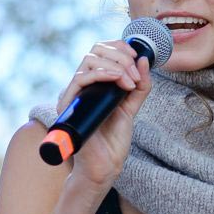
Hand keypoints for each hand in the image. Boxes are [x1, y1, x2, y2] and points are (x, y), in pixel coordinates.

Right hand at [57, 39, 151, 191]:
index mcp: (94, 83)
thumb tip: (145, 60)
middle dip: (120, 55)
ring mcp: (74, 94)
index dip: (119, 47)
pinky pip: (80, 79)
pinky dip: (102, 74)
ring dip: (115, 65)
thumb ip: (140, 85)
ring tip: (130, 81)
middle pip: (94, 51)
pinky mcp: (68, 105)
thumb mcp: (132, 106)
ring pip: (88, 61)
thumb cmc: (114, 139)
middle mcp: (82, 86)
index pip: (100, 51)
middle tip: (135, 72)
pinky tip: (119, 79)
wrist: (105, 165)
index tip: (137, 56)